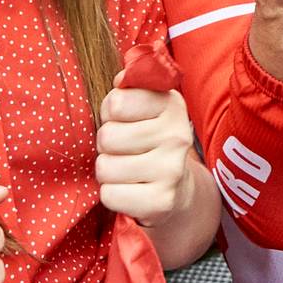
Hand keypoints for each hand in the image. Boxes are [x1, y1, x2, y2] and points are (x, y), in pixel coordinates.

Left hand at [96, 88, 200, 226]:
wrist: (177, 190)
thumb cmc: (147, 141)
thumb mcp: (143, 107)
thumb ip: (128, 88)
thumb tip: (120, 80)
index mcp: (171, 104)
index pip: (116, 103)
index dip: (110, 115)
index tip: (125, 122)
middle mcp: (177, 135)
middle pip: (107, 136)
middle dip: (107, 146)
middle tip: (124, 151)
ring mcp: (171, 170)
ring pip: (105, 167)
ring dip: (108, 171)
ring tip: (126, 171)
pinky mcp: (162, 201)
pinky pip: (110, 195)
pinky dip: (113, 195)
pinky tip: (130, 190)